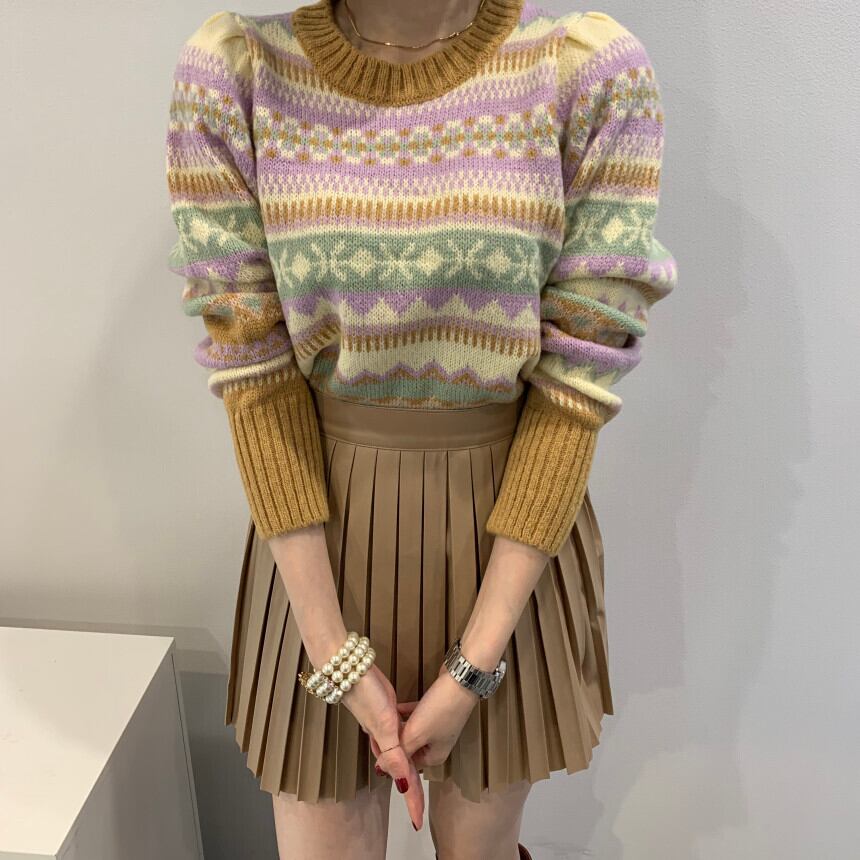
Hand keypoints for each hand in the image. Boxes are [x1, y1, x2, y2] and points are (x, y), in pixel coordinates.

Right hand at [340, 664, 424, 830]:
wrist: (348, 667)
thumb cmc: (365, 694)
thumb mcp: (383, 725)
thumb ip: (393, 754)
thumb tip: (402, 784)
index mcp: (387, 746)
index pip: (404, 778)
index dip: (412, 799)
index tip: (416, 821)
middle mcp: (384, 738)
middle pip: (402, 768)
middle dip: (410, 787)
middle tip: (418, 807)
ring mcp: (383, 724)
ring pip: (399, 750)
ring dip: (407, 764)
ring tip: (415, 777)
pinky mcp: (383, 708)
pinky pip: (397, 729)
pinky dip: (404, 735)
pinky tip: (406, 730)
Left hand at [376, 663, 478, 772]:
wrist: (461, 680)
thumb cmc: (441, 710)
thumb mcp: (416, 734)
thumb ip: (399, 750)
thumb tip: (381, 766)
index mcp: (435, 756)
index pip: (408, 765)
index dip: (392, 757)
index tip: (377, 747)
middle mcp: (437, 744)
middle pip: (410, 746)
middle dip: (396, 740)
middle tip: (379, 732)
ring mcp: (438, 726)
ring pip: (413, 730)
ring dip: (400, 726)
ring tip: (383, 721)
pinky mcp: (437, 709)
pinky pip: (418, 715)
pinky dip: (407, 713)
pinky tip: (395, 707)